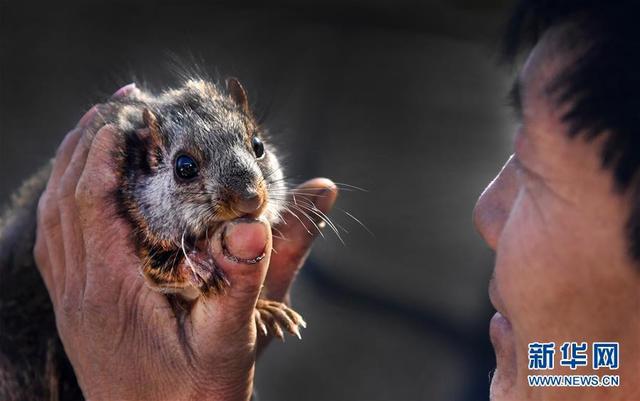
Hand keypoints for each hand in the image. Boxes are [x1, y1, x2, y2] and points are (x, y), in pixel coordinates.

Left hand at [33, 85, 336, 400]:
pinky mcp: (77, 309)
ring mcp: (72, 302)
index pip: (90, 203)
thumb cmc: (196, 399)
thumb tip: (255, 224)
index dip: (106, 152)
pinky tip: (88, 188)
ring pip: (53, 219)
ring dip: (73, 167)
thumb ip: (247, 281)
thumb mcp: (229, 342)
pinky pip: (57, 241)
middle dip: (88, 143)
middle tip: (121, 102)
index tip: (130, 112)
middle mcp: (79, 292)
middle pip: (63, 200)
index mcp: (110, 293)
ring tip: (102, 129)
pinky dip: (67, 200)